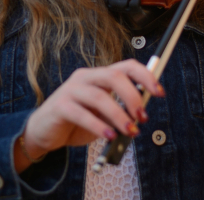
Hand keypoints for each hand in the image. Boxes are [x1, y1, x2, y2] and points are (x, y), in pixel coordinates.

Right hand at [16, 59, 163, 169]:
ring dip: (119, 115)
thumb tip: (141, 113)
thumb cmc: (76, 122)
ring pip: (99, 96)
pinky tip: (109, 136)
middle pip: (114, 76)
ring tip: (129, 131)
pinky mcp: (60, 106)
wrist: (44, 132)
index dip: (145, 76)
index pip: (126, 66)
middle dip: (133, 96)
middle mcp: (85, 77)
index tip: (159, 92)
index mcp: (99, 76)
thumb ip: (119, 111)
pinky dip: (99, 126)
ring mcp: (71, 90)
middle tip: (143, 117)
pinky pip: (82, 114)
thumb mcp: (103, 116)